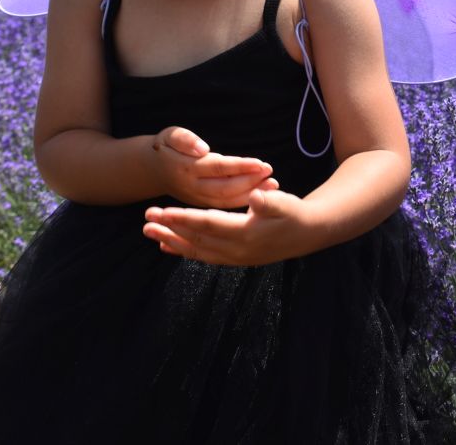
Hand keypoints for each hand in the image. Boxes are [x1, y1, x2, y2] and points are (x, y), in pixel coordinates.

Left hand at [141, 189, 318, 265]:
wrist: (309, 234)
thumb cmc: (295, 213)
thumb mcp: (285, 202)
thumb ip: (268, 200)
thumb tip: (254, 197)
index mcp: (246, 233)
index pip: (207, 224)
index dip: (183, 218)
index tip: (161, 211)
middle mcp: (236, 250)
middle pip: (196, 240)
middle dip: (169, 230)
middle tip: (146, 221)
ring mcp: (235, 258)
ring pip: (197, 251)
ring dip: (172, 242)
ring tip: (150, 234)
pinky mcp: (236, 259)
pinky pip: (205, 257)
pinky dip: (185, 251)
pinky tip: (169, 247)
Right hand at [151, 126, 278, 208]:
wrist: (151, 170)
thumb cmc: (166, 147)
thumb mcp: (170, 136)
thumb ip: (185, 140)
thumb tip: (203, 149)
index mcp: (185, 168)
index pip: (218, 168)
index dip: (240, 166)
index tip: (261, 163)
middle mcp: (191, 187)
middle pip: (225, 187)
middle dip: (251, 181)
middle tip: (271, 174)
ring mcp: (196, 199)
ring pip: (226, 200)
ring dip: (251, 193)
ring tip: (273, 185)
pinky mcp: (201, 204)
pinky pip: (224, 206)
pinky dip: (242, 201)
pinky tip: (261, 195)